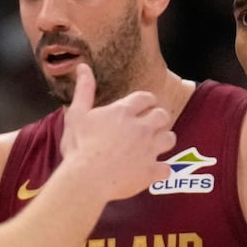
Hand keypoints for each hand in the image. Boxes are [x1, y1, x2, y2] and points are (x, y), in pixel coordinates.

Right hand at [59, 65, 174, 200]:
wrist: (86, 179)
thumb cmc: (79, 146)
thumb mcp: (77, 114)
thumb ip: (84, 90)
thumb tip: (83, 67)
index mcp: (124, 112)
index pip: (145, 98)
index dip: (146, 101)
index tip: (143, 106)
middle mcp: (142, 128)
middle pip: (162, 115)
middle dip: (157, 118)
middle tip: (148, 125)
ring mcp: (149, 150)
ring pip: (170, 139)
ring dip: (163, 140)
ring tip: (153, 145)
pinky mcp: (150, 172)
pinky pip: (166, 168)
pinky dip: (161, 169)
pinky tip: (152, 171)